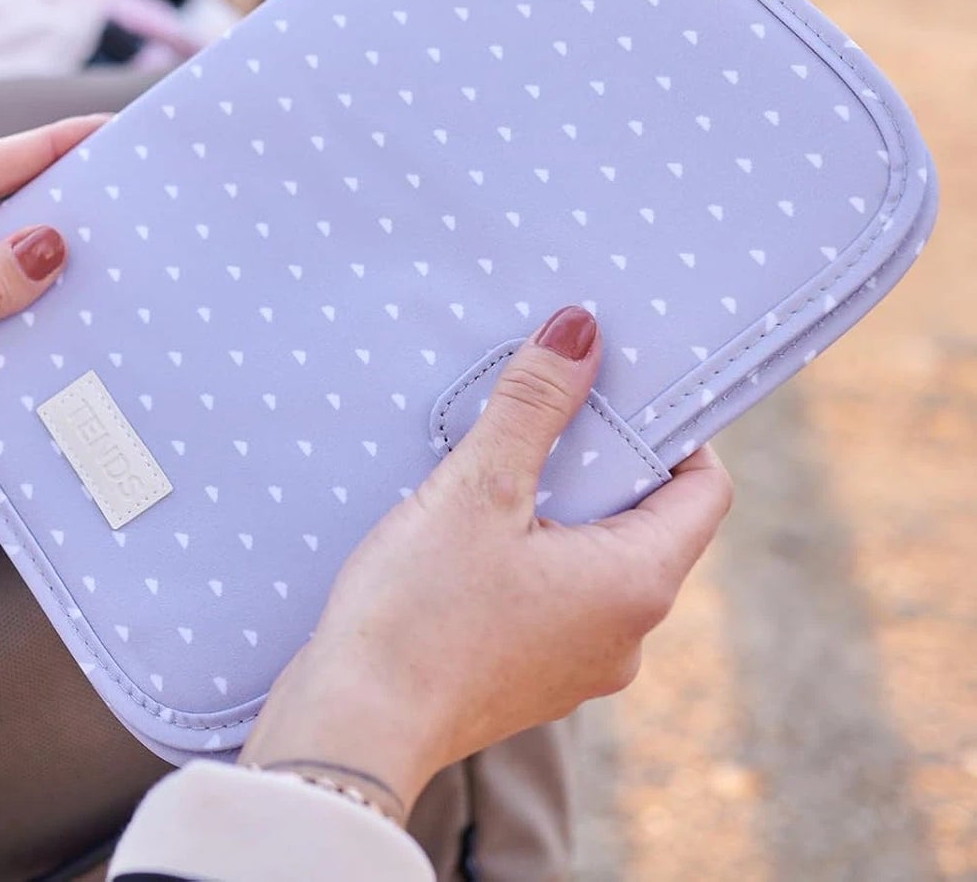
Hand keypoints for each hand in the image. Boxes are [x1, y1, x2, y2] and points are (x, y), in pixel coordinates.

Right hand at [239, 304, 732, 823]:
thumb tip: (580, 330)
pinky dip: (524, 551)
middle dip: (596, 459)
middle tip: (540, 412)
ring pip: (591, 556)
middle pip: (644, 519)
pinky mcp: (528, 677)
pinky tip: (461, 531)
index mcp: (636, 585)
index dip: (672, 429)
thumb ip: (533, 405)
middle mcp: (626, 635)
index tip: (617, 388)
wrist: (351, 726)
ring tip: (488, 467)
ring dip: (552, 506)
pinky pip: (551, 594)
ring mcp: (578, 664)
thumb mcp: (477, 488)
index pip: (704, 490)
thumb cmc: (418, 611)